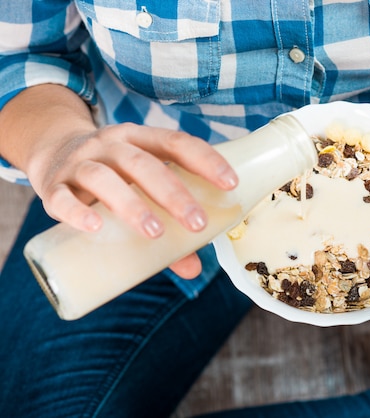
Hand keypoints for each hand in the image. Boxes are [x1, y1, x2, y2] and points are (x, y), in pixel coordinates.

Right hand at [27, 123, 237, 277]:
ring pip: (104, 178)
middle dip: (174, 194)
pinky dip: (76, 212)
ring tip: (155, 232)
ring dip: (131, 205)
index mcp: (141, 139)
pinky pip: (61, 197)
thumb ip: (167, 225)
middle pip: (145, 164)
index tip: (231, 184)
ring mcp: (80, 163)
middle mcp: (111, 145)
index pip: (177, 142)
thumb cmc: (114, 175)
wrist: (52, 153)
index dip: (205, 160)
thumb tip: (194, 269)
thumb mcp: (140, 186)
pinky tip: (94, 227)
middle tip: (198, 223)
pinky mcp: (52, 186)